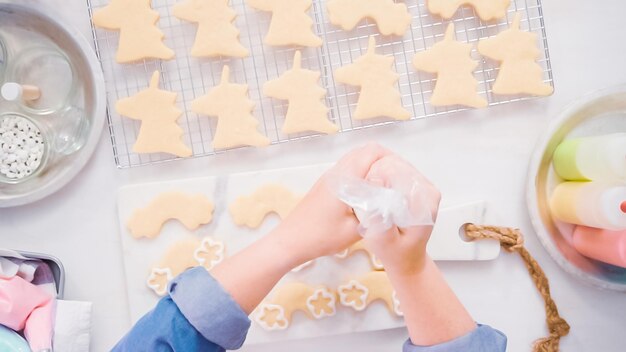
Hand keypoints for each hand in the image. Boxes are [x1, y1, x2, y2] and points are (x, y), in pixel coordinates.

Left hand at [272, 143, 392, 264]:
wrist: (290, 241)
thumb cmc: (321, 237)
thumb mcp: (355, 230)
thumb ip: (376, 213)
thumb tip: (392, 202)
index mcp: (345, 178)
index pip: (373, 151)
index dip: (392, 159)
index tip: (403, 174)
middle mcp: (337, 171)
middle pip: (366, 151)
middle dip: (386, 160)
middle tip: (399, 179)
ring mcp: (330, 177)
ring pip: (357, 159)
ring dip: (374, 166)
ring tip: (387, 185)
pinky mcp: (326, 185)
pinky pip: (349, 169)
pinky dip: (363, 173)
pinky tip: (370, 193)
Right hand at [362, 155, 440, 275]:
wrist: (406, 256)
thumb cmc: (395, 251)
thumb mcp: (382, 240)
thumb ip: (377, 216)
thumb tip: (374, 185)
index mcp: (423, 202)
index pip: (395, 172)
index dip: (374, 179)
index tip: (366, 195)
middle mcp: (427, 190)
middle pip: (394, 164)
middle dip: (375, 175)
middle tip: (367, 197)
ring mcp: (423, 184)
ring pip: (392, 163)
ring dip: (377, 175)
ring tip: (371, 196)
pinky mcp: (415, 183)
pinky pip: (394, 168)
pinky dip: (381, 176)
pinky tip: (377, 193)